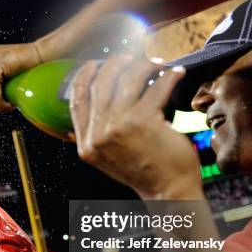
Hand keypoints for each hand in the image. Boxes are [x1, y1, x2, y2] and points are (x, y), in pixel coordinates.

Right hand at [70, 55, 201, 198]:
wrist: (167, 192)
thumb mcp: (106, 159)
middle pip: (100, 83)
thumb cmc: (143, 172)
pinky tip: (175, 73)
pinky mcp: (144, 121)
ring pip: (127, 79)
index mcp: (86, 143)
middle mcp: (98, 134)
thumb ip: (93, 137)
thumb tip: (76, 118)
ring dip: (143, 65)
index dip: (84, 75)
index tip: (96, 63)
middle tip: (131, 58)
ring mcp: (119, 127)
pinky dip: (168, 77)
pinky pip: (155, 88)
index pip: (76, 99)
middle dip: (116, 63)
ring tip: (154, 64)